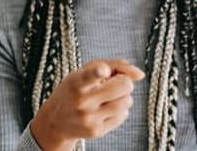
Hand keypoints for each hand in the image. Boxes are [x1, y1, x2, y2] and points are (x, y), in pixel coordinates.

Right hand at [30, 58, 144, 150]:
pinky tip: (106, 109)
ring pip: (127, 101)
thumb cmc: (75, 90)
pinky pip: (123, 115)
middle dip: (124, 82)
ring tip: (108, 97)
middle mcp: (81, 101)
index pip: (89, 75)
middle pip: (123, 85)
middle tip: (115, 83)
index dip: (98, 71)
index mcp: (76, 82)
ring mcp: (89, 118)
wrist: (56, 121)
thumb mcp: (86, 71)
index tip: (103, 71)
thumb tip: (140, 74)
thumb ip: (114, 65)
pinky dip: (120, 110)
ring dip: (123, 97)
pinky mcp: (97, 131)